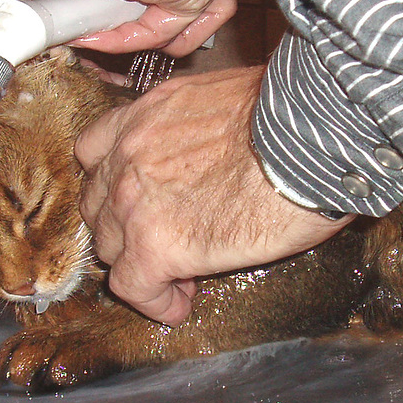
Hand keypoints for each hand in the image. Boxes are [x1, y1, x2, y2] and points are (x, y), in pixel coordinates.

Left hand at [75, 66, 352, 325]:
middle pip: (98, 205)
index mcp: (140, 118)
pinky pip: (132, 287)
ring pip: (109, 248)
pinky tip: (180, 304)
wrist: (310, 138)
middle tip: (166, 236)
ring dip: (138, 261)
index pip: (92, 154)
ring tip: (180, 273)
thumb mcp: (217, 98)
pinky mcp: (156, 246)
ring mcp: (133, 203)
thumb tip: (207, 151)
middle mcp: (126, 157)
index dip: (114, 182)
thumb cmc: (285, 114)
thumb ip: (187, 126)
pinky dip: (153, 301)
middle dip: (126, 224)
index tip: (144, 199)